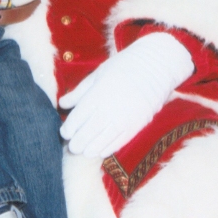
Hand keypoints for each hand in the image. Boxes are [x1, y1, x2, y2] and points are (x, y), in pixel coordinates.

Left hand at [59, 32, 193, 157]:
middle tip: (71, 145)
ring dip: (89, 149)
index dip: (68, 129)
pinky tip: (99, 151)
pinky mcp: (136, 126)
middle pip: (87, 134)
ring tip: (84, 151)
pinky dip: (106, 149)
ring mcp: (124, 120)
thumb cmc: (123, 66)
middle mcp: (109, 110)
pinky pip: (118, 143)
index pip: (77, 119)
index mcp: (97, 95)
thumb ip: (79, 92)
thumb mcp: (97, 74)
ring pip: (101, 142)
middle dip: (76, 143)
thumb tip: (62, 103)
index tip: (64, 132)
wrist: (154, 67)